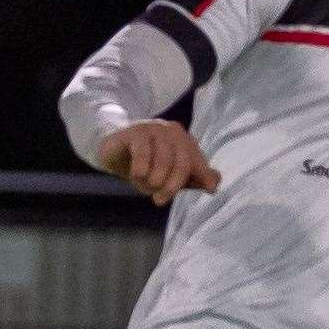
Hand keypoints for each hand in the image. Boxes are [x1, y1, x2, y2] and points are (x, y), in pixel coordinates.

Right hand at [99, 121, 221, 205]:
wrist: (114, 152)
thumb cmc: (147, 164)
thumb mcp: (172, 175)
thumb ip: (193, 179)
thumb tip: (215, 183)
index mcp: (184, 140)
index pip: (198, 161)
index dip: (202, 177)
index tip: (207, 191)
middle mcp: (171, 131)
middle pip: (182, 162)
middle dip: (172, 186)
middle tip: (159, 200)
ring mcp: (152, 129)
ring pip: (163, 159)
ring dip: (153, 179)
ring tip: (143, 186)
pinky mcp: (134, 132)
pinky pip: (142, 151)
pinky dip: (141, 169)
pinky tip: (137, 176)